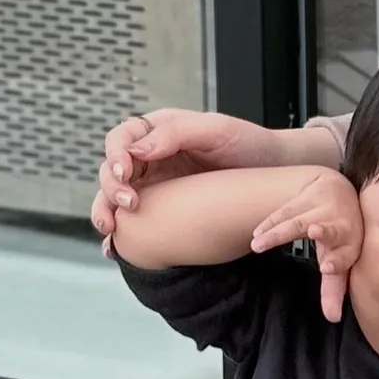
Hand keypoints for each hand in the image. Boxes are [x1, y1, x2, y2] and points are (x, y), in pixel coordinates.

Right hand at [93, 108, 293, 241]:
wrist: (272, 170)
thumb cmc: (247, 143)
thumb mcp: (216, 130)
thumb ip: (175, 134)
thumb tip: (138, 150)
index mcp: (157, 131)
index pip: (121, 138)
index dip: (116, 154)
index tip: (126, 173)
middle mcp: (150, 156)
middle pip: (111, 169)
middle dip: (110, 187)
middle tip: (128, 203)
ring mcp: (155, 183)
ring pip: (114, 195)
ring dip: (106, 210)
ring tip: (111, 230)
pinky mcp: (163, 208)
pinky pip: (134, 219)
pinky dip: (121, 234)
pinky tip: (115, 248)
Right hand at [243, 169, 363, 322]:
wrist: (340, 191)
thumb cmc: (340, 236)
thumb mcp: (340, 260)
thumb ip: (334, 288)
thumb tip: (332, 319)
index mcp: (351, 244)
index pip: (345, 256)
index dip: (337, 262)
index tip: (327, 267)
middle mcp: (339, 224)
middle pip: (329, 229)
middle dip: (323, 231)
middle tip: (314, 231)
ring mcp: (322, 207)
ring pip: (297, 221)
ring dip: (277, 232)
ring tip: (258, 244)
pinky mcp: (305, 197)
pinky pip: (283, 212)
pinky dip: (268, 224)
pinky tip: (255, 235)